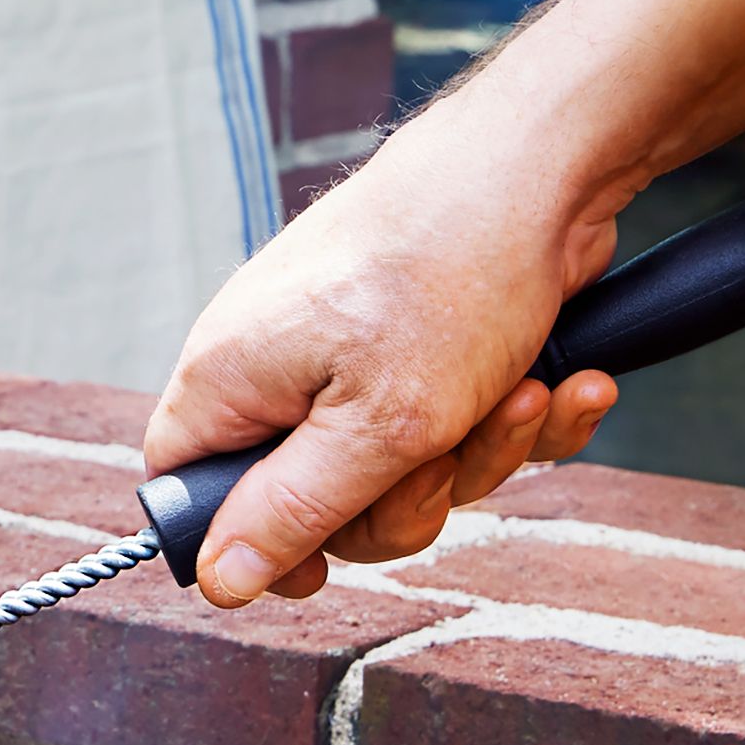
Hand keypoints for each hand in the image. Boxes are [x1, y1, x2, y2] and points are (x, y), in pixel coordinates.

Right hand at [142, 101, 622, 607]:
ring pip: (397, 469)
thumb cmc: (450, 271)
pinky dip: (511, 416)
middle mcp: (276, 365)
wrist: (549, 163)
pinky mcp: (417, 344)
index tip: (317, 568)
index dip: (246, 541)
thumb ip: (293, 513)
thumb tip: (218, 581)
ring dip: (476, 453)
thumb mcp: (377, 427)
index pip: (185, 487)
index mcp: (229, 375)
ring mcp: (347, 352)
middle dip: (401, 500)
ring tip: (522, 395)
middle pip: (310, 500)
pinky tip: (560, 383)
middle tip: (442, 458)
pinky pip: (451, 425)